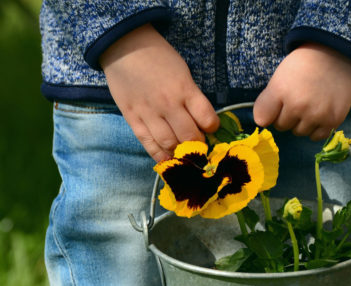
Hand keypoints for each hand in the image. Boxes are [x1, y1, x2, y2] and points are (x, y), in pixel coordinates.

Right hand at [100, 24, 218, 161]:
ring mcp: (149, 113)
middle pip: (189, 136)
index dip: (212, 127)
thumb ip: (192, 96)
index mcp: (184, 89)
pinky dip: (159, 155)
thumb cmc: (159, 57)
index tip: (210, 128)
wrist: (124, 46)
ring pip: (169, 144)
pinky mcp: (132, 119)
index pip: (207, 118)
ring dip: (180, 152)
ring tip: (184, 153)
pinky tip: (167, 159)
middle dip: (198, 144)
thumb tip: (201, 121)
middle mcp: (168, 104)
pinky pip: (148, 143)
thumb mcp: (183, 72)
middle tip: (199, 144)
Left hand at [253, 43, 350, 140]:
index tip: (277, 105)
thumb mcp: (279, 76)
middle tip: (298, 100)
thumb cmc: (304, 65)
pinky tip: (319, 114)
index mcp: (280, 91)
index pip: (262, 119)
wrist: (337, 56)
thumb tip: (262, 122)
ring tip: (310, 105)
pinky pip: (316, 136)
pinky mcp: (333, 120)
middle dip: (287, 116)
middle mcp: (298, 106)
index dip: (269, 112)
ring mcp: (316, 115)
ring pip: (299, 132)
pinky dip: (316, 128)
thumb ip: (267, 101)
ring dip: (302, 123)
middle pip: (282, 126)